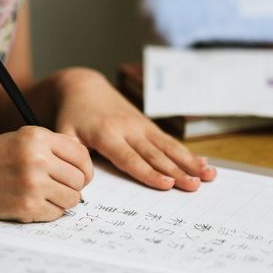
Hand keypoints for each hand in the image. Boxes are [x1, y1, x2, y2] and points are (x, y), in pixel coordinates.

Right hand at [0, 126, 92, 221]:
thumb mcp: (25, 138)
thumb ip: (56, 146)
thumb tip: (86, 168)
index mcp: (38, 138)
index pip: (81, 155)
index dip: (85, 168)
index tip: (80, 175)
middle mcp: (37, 159)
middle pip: (80, 179)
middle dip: (73, 185)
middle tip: (60, 186)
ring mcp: (33, 185)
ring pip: (72, 199)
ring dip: (63, 200)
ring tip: (47, 194)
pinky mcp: (27, 207)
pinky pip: (56, 213)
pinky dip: (50, 211)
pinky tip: (36, 202)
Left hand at [52, 68, 215, 191]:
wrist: (83, 88)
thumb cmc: (72, 117)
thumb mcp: (64, 133)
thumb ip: (72, 154)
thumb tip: (81, 179)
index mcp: (106, 135)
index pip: (129, 158)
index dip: (148, 172)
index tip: (166, 184)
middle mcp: (128, 130)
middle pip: (155, 155)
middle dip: (177, 171)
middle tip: (195, 184)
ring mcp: (141, 127)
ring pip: (168, 147)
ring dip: (189, 162)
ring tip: (208, 175)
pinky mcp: (148, 125)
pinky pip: (169, 141)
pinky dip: (187, 153)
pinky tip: (204, 163)